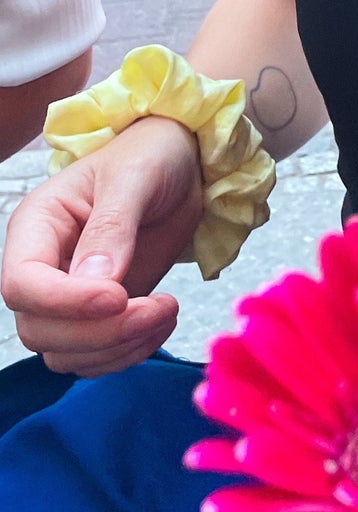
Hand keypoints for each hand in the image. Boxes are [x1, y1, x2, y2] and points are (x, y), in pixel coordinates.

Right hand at [1, 116, 203, 375]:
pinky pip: (95, 356)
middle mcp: (43, 267)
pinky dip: (129, 352)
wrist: (180, 165)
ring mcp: (68, 297)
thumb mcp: (135, 176)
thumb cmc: (150, 155)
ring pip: (64, 353)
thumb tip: (96, 281)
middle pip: (39, 329)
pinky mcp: (97, 316)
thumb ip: (113, 225)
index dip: (64, 301)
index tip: (119, 297)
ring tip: (166, 312)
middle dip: (99, 332)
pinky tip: (163, 321)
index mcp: (37, 226)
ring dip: (118, 347)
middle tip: (158, 308)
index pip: (22, 284)